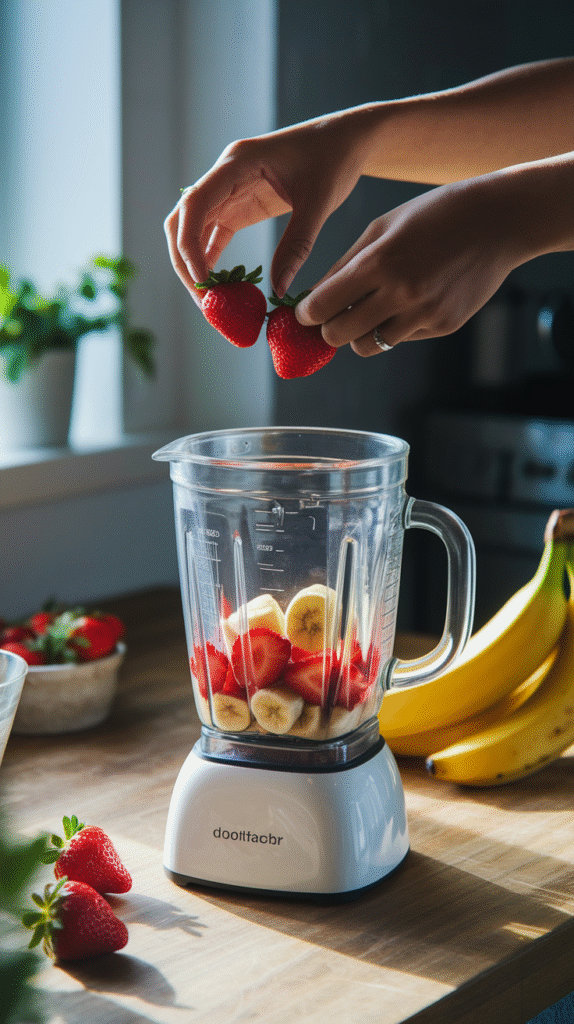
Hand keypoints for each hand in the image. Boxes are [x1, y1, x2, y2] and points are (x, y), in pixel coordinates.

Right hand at [163, 112, 369, 304]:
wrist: (346, 140)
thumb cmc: (335, 159)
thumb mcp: (320, 202)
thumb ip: (297, 245)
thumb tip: (277, 290)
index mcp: (238, 162)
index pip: (195, 204)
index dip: (189, 245)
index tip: (203, 281)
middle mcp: (224, 175)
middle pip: (183, 220)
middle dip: (185, 262)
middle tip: (205, 302)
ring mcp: (228, 191)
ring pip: (193, 230)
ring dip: (195, 265)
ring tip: (213, 302)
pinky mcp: (238, 206)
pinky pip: (213, 235)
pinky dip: (211, 261)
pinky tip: (219, 288)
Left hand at [296, 174, 524, 354]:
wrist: (498, 221)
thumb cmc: (433, 216)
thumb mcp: (382, 228)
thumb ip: (344, 265)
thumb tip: (312, 297)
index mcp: (379, 262)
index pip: (323, 305)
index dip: (306, 314)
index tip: (304, 313)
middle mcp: (401, 293)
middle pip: (340, 335)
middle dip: (328, 330)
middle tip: (331, 318)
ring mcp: (424, 314)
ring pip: (369, 346)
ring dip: (360, 335)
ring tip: (367, 313)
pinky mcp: (443, 326)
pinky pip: (402, 339)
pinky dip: (395, 327)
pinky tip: (410, 301)